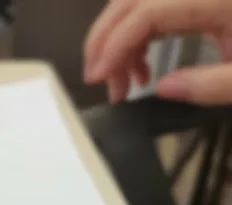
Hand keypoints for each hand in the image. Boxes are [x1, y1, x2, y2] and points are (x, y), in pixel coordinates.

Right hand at [84, 0, 231, 104]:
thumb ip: (210, 84)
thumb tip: (161, 88)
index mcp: (217, 1)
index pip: (147, 11)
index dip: (116, 43)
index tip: (100, 78)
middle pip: (133, 0)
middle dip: (104, 38)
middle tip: (95, 77)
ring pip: (137, 4)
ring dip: (118, 40)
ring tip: (122, 80)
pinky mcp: (198, 2)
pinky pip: (154, 9)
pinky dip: (137, 37)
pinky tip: (141, 67)